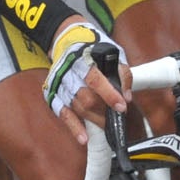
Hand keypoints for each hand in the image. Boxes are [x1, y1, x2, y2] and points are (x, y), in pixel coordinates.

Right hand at [45, 20, 128, 145]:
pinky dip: (74, 127)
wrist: (68, 41)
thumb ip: (122, 74)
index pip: (95, 80)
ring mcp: (57, 84)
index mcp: (83, 58)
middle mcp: (67, 72)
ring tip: (106, 125)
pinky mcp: (52, 93)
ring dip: (93, 120)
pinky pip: (62, 114)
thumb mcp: (113, 53)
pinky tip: (83, 138)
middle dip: (103, 112)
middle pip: (85, 98)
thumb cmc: (94, 49)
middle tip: (116, 118)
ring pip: (76, 108)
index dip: (109, 95)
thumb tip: (127, 97)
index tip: (122, 107)